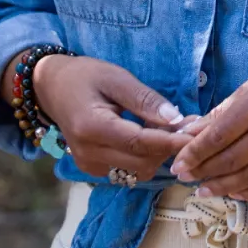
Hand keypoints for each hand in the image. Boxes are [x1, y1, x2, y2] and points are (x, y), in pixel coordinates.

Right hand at [20, 54, 194, 183]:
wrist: (50, 87)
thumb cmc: (84, 76)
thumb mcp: (116, 77)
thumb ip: (145, 100)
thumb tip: (176, 119)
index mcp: (92, 127)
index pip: (140, 143)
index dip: (171, 141)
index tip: (197, 134)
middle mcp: (88, 153)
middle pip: (142, 162)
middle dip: (169, 147)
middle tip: (190, 125)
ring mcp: (88, 165)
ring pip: (138, 171)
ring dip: (159, 154)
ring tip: (172, 129)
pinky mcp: (92, 169)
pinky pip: (128, 170)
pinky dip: (145, 157)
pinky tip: (153, 137)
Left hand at [171, 47, 247, 200]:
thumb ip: (226, 107)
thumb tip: (191, 128)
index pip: (219, 134)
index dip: (195, 153)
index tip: (179, 163)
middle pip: (231, 158)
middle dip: (204, 171)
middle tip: (187, 178)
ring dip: (224, 186)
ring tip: (207, 190)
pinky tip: (238, 191)